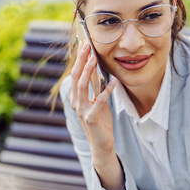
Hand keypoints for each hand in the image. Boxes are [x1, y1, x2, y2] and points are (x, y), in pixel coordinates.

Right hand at [70, 41, 117, 157]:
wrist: (101, 145)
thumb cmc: (100, 122)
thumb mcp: (97, 101)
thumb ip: (95, 87)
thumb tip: (95, 69)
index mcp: (76, 98)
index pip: (75, 75)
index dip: (79, 60)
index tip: (83, 45)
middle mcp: (75, 103)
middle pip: (76, 77)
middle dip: (81, 60)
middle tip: (86, 45)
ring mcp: (82, 111)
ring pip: (82, 86)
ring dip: (88, 71)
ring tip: (94, 58)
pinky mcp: (91, 118)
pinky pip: (99, 101)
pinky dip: (106, 90)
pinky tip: (114, 81)